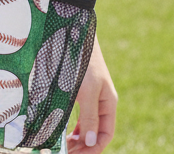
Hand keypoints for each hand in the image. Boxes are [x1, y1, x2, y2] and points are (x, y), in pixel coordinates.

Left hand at [65, 39, 116, 153]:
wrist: (75, 32)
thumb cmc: (82, 60)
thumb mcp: (87, 90)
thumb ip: (90, 116)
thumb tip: (92, 142)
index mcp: (108, 102)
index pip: (106, 134)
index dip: (94, 149)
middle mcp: (102, 101)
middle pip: (97, 132)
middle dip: (84, 145)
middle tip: (67, 152)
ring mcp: (92, 95)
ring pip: (88, 124)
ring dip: (79, 138)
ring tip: (65, 146)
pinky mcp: (81, 89)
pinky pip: (81, 114)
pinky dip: (75, 125)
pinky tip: (65, 131)